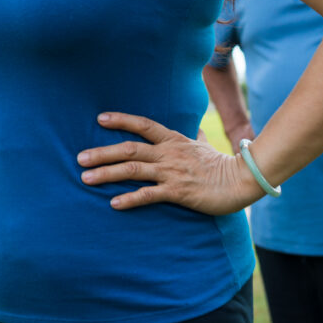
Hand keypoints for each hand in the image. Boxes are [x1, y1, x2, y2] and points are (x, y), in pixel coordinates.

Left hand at [77, 112, 261, 215]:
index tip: (100, 119)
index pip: (143, 125)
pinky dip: (130, 199)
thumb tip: (195, 129)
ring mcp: (172, 172)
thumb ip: (194, 137)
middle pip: (129, 149)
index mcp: (173, 140)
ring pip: (133, 170)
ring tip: (86, 178)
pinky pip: (148, 195)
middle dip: (102, 152)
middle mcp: (168, 153)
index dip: (121, 120)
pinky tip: (113, 203)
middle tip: (79, 158)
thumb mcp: (204, 145)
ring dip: (107, 173)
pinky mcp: (178, 192)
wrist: (242, 180)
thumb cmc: (222, 165)